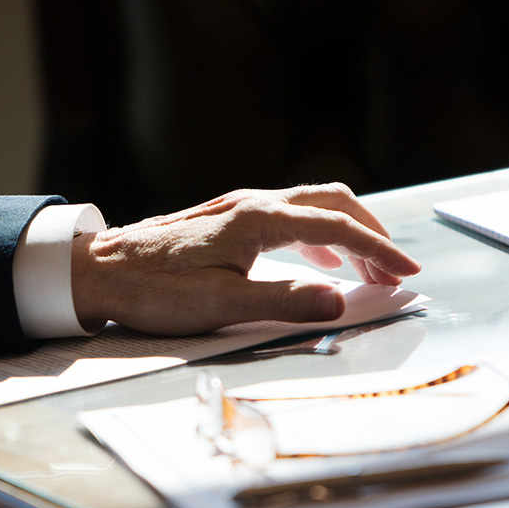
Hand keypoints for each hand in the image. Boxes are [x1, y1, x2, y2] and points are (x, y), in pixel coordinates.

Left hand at [71, 184, 421, 334]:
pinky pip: (289, 217)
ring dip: (347, 234)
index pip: (338, 226)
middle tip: (395, 274)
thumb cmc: (154, 291)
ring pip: (312, 206)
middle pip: (333, 202)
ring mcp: (238, 208)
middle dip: (372, 234)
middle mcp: (252, 203)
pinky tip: (320, 263)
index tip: (410, 273)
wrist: (98, 273)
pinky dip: (319, 235)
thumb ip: (283, 303)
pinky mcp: (226, 221)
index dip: (380, 250)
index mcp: (258, 219)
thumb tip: (339, 303)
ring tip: (366, 273)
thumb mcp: (221, 305)